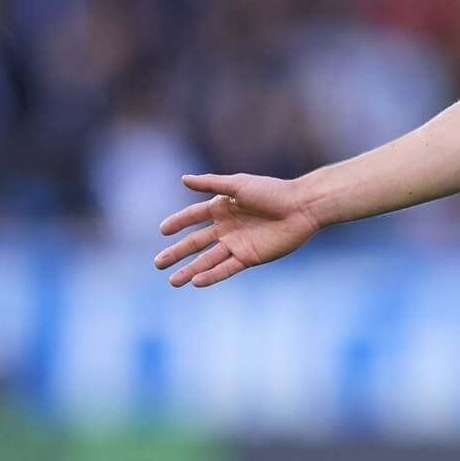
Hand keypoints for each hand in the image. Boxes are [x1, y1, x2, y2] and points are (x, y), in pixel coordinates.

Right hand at [154, 173, 319, 287]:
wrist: (301, 208)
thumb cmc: (272, 191)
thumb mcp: (239, 185)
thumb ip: (211, 184)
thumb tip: (183, 179)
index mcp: (222, 207)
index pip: (193, 216)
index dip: (178, 223)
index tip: (162, 230)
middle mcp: (227, 227)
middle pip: (196, 242)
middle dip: (177, 253)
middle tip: (158, 263)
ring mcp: (237, 244)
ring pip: (208, 259)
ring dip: (190, 270)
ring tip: (172, 281)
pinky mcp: (250, 257)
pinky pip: (226, 268)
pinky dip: (211, 275)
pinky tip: (196, 281)